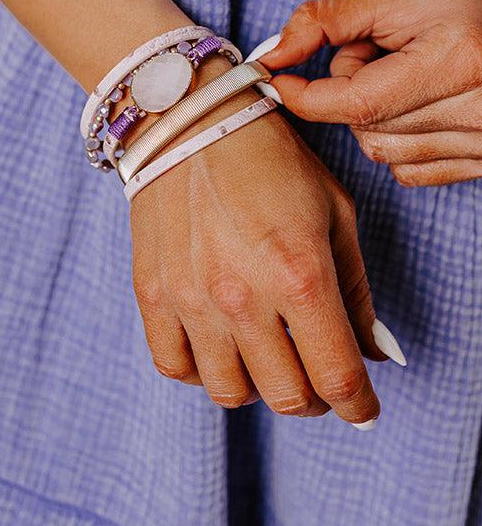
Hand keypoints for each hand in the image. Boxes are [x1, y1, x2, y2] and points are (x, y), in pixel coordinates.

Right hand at [129, 58, 390, 428]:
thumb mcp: (334, 213)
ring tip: (264, 354)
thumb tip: (372, 352)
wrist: (192, 121)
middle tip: (316, 374)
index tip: (361, 404)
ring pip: (230, 393)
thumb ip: (356, 291)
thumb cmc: (271, 160)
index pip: (338, 377)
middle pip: (286, 398)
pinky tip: (218, 344)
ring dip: (257, 386)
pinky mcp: (153, 293)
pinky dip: (201, 370)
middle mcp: (242, 296)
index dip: (358, 404)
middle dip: (313, 397)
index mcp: (300, 274)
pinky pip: (175, 367)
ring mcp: (191, 299)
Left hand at [259, 0, 481, 186]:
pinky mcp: (481, 165)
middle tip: (379, 53)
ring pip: (381, 150)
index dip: (306, 95)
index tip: (279, 77)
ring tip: (405, 76)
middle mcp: (476, 111)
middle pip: (364, 125)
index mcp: (455, 63)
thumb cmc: (469, 6)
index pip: (356, 101)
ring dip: (373, 115)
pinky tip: (418, 106)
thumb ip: (329, 20)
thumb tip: (273, 54)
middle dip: (350, 88)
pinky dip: (396, 139)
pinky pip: (408, 168)